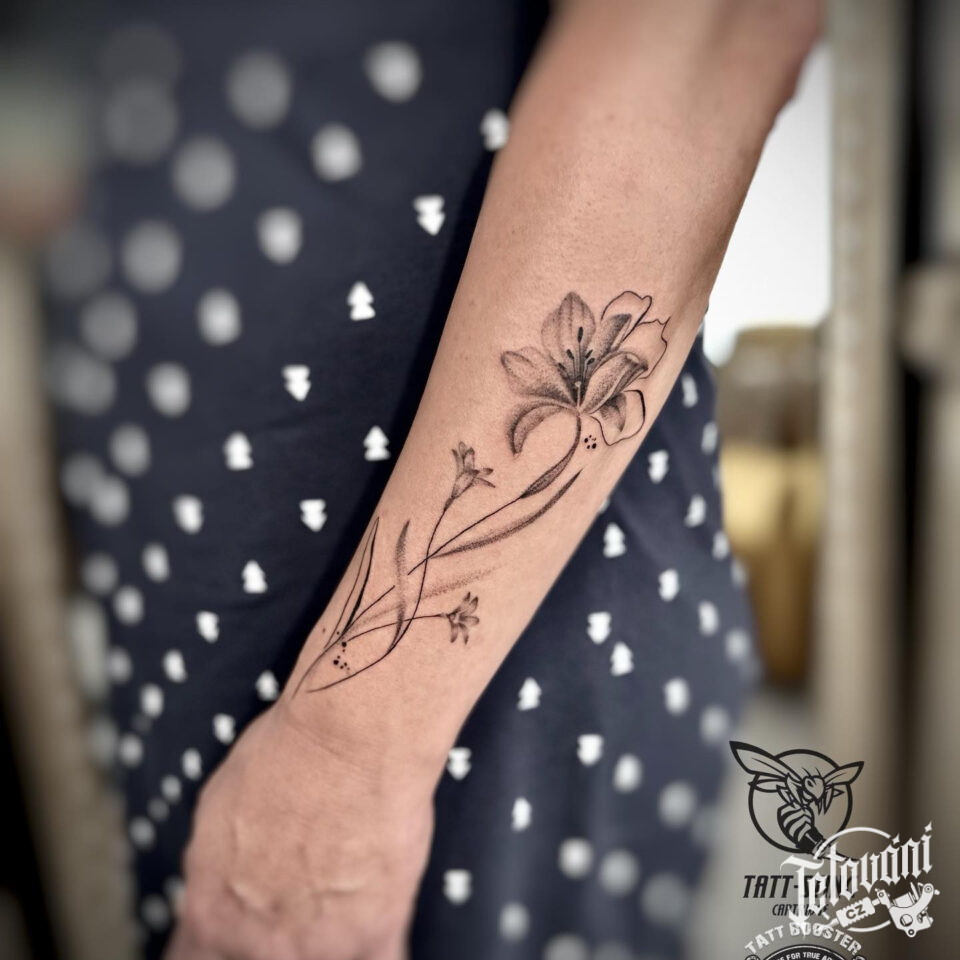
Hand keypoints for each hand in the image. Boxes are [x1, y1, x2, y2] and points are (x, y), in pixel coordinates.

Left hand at [165, 702, 435, 959]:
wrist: (349, 742)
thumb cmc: (284, 757)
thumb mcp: (217, 807)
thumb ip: (219, 861)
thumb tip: (225, 873)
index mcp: (213, 914)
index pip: (191, 956)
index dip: (217, 934)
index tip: (232, 921)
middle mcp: (261, 943)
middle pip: (257, 957)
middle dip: (267, 933)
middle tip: (286, 900)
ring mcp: (320, 946)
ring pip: (315, 958)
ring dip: (320, 939)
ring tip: (330, 904)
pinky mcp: (376, 931)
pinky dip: (374, 946)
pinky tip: (372, 928)